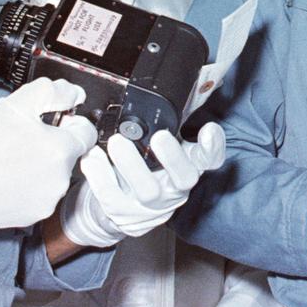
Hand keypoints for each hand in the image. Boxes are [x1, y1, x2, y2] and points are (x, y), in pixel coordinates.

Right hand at [0, 77, 96, 246]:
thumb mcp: (16, 105)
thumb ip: (53, 93)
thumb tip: (75, 94)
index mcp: (61, 151)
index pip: (86, 132)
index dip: (69, 122)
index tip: (51, 122)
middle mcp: (61, 180)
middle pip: (70, 154)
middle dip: (53, 144)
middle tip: (22, 140)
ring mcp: (48, 201)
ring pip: (56, 175)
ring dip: (42, 165)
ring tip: (11, 160)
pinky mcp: (33, 217)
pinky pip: (42, 194)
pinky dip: (31, 185)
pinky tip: (8, 178)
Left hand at [60, 123, 225, 248]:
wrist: (123, 207)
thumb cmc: (146, 166)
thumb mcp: (162, 146)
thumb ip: (172, 122)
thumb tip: (184, 88)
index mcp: (190, 167)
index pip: (210, 159)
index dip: (214, 147)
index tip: (209, 130)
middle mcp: (176, 189)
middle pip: (184, 178)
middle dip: (173, 157)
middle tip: (159, 136)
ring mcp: (152, 207)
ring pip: (146, 190)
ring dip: (131, 165)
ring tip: (117, 142)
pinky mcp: (126, 217)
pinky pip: (112, 198)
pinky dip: (100, 176)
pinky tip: (92, 159)